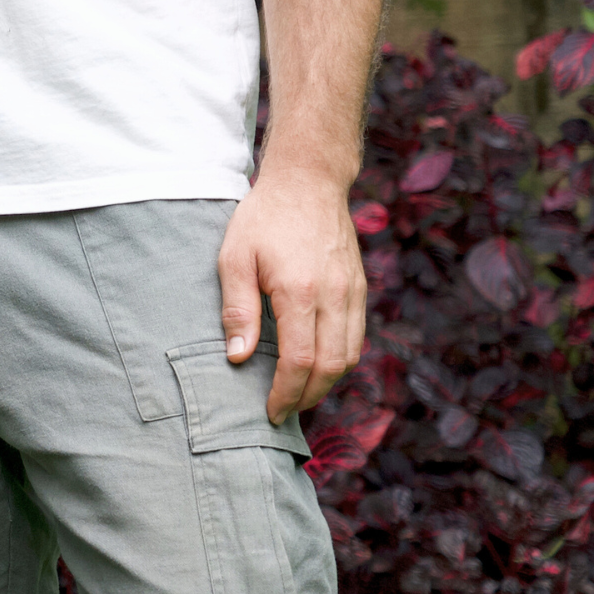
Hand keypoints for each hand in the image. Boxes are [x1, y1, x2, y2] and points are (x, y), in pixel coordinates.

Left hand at [216, 167, 365, 422]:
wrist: (309, 181)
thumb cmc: (264, 217)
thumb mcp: (234, 258)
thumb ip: (237, 309)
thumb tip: (237, 357)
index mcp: (300, 291)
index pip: (300, 360)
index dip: (286, 393)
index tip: (270, 411)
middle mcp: (334, 295)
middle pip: (331, 366)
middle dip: (307, 396)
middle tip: (283, 411)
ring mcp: (352, 291)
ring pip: (349, 355)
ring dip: (326, 383)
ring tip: (298, 394)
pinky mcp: (359, 288)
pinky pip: (356, 336)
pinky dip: (339, 360)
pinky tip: (317, 366)